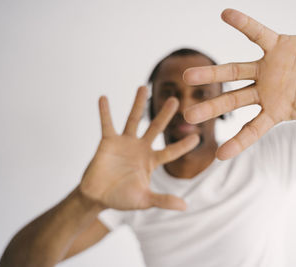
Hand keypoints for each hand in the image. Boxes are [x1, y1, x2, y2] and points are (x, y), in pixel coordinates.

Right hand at [80, 86, 198, 210]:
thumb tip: (185, 207)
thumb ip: (163, 200)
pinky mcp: (108, 141)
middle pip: (156, 127)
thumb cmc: (121, 198)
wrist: (97, 197)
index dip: (184, 145)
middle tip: (177, 99)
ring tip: (143, 87)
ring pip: (133, 119)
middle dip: (166, 114)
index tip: (197, 136)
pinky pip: (107, 124)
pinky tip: (103, 98)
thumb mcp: (144, 200)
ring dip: (138, 104)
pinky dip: (105, 112)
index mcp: (151, 161)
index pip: (171, 151)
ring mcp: (124, 143)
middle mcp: (140, 148)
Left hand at [183, 9, 295, 177]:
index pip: (252, 130)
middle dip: (211, 108)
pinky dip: (244, 24)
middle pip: (233, 102)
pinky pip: (257, 33)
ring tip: (187, 76)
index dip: (237, 142)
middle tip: (187, 116)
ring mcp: (269, 68)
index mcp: (276, 111)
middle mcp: (266, 91)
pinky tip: (225, 15)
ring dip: (212, 74)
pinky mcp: (277, 45)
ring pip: (234, 71)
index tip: (219, 155)